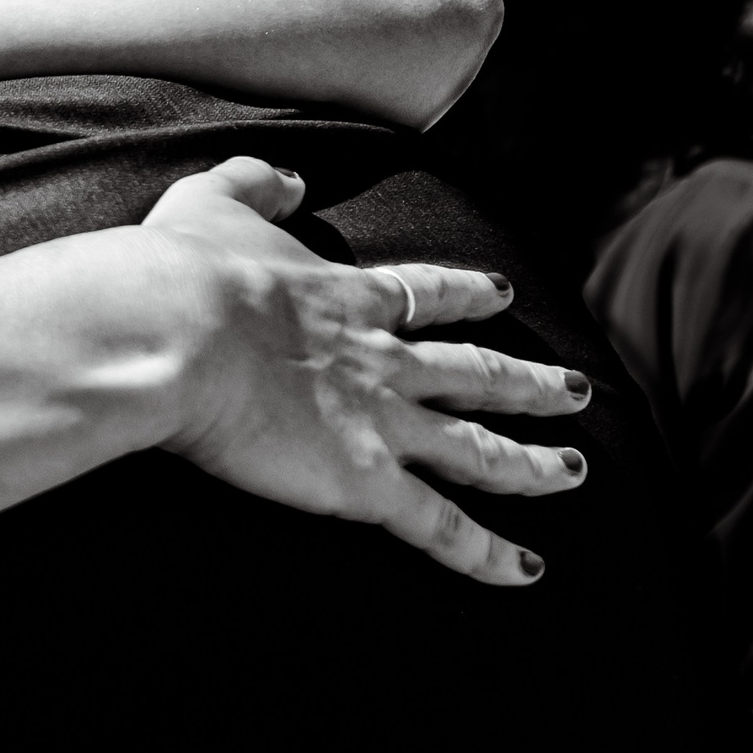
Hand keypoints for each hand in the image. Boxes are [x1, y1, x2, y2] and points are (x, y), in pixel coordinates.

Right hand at [141, 158, 589, 585]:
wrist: (177, 330)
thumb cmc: (181, 270)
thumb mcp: (212, 200)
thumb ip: (256, 182)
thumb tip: (293, 180)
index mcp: (344, 296)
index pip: (423, 294)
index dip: (465, 296)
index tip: (501, 294)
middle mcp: (379, 359)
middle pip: (474, 372)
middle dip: (527, 382)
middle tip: (575, 389)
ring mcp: (381, 422)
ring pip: (478, 449)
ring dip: (530, 464)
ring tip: (572, 473)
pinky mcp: (365, 482)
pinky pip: (440, 527)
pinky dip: (486, 553)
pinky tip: (525, 571)